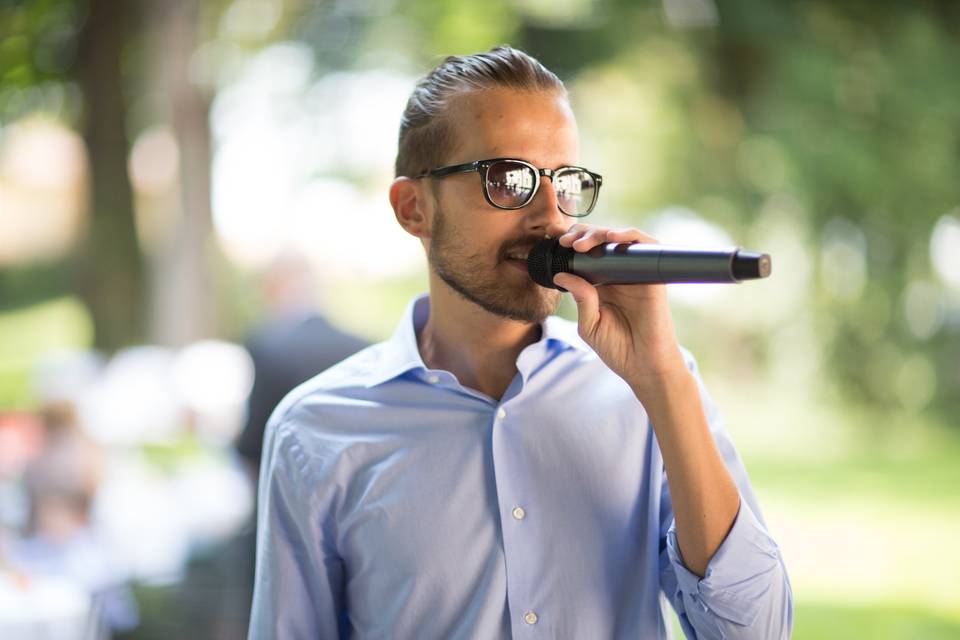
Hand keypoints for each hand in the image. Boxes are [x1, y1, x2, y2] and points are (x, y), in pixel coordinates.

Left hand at [546, 223, 688, 395]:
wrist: (645, 367)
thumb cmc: (619, 349)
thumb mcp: (590, 326)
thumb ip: (580, 299)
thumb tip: (562, 275)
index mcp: (600, 284)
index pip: (584, 255)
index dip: (569, 242)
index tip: (549, 238)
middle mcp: (618, 275)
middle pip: (600, 241)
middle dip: (580, 234)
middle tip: (564, 241)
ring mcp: (636, 273)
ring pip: (619, 238)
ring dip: (599, 233)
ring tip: (580, 244)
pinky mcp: (653, 275)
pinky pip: (645, 245)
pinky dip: (629, 235)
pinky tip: (612, 238)